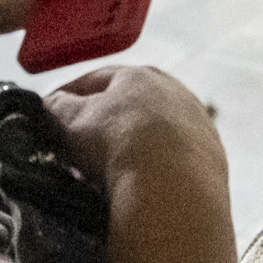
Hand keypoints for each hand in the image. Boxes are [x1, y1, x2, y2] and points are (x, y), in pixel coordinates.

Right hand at [43, 65, 226, 188]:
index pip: (97, 79)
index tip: (50, 118)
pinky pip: (172, 161)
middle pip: (130, 106)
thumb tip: (51, 104)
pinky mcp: (213, 159)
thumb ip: (57, 107)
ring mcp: (200, 125)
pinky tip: (137, 187)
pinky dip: (153, 169)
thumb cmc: (117, 142)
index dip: (68, 98)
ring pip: (154, 134)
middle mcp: (178, 93)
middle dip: (100, 126)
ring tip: (103, 174)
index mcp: (143, 75)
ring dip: (129, 149)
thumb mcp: (72, 120)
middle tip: (74, 150)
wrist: (172, 188)